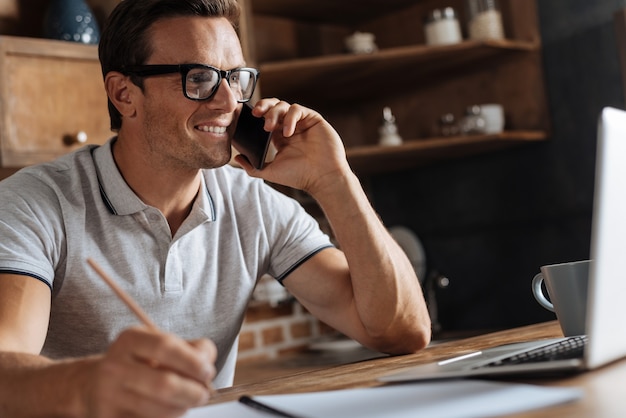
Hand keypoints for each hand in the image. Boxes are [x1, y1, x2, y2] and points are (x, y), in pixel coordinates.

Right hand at [84, 327, 215, 417]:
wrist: (93, 386)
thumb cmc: (138, 363)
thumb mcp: (158, 345)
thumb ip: (189, 348)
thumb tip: (207, 363)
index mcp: (129, 340)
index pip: (165, 347)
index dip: (192, 361)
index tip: (208, 372)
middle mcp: (114, 367)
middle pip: (164, 384)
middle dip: (193, 392)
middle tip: (203, 394)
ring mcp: (108, 396)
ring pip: (159, 410)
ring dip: (182, 408)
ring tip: (185, 402)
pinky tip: (167, 410)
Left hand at [234, 99, 350, 195]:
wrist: (322, 178)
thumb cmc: (299, 176)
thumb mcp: (270, 172)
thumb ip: (252, 167)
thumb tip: (237, 158)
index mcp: (279, 136)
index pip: (265, 118)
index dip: (256, 115)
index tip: (246, 118)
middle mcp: (290, 126)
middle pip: (273, 106)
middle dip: (263, 107)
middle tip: (255, 114)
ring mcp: (302, 122)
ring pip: (284, 105)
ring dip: (273, 113)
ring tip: (269, 128)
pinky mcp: (313, 119)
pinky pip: (297, 109)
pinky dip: (289, 118)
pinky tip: (287, 132)